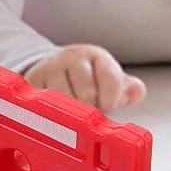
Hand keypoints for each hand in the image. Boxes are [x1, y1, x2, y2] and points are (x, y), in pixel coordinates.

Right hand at [25, 45, 145, 116]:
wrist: (51, 68)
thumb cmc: (87, 79)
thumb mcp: (109, 81)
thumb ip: (128, 89)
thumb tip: (137, 91)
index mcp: (96, 56)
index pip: (111, 78)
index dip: (111, 99)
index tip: (107, 106)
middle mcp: (72, 57)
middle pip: (88, 93)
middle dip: (90, 109)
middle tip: (88, 110)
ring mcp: (51, 67)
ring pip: (65, 101)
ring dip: (71, 114)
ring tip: (72, 112)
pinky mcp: (33, 80)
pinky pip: (45, 104)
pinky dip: (53, 114)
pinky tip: (56, 114)